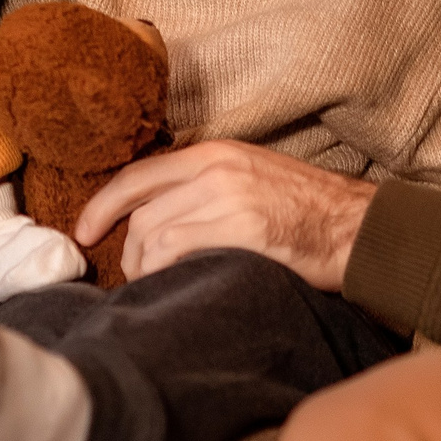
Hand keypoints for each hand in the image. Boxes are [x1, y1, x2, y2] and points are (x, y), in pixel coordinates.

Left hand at [74, 141, 375, 289]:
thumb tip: (159, 212)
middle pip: (140, 213)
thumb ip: (205, 184)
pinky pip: (178, 255)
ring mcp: (228, 199)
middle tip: (134, 276)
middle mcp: (215, 170)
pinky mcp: (243, 232)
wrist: (356, 225)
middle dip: (127, 251)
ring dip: (145, 270)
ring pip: (152, 237)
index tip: (84, 230)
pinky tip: (177, 287)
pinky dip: (165, 275)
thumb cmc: (306, 208)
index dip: (102, 205)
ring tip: (158, 286)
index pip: (138, 175)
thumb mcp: (250, 175)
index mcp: (214, 153)